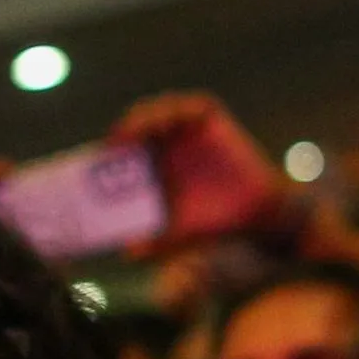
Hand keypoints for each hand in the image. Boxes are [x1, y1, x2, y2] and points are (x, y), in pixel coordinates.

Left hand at [115, 93, 303, 250]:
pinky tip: (166, 123)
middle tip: (116, 142)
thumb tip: (129, 253)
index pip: (129, 145)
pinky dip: (177, 109)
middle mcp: (172, 143)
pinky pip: (193, 105)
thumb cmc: (216, 223)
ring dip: (146, 116)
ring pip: (162, 109)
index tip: (102, 154)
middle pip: (140, 122)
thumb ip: (157, 242)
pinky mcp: (214, 122)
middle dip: (126, 127)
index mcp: (158, 164)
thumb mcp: (181, 235)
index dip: (115, 145)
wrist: (256, 214)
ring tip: (136, 132)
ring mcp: (192, 130)